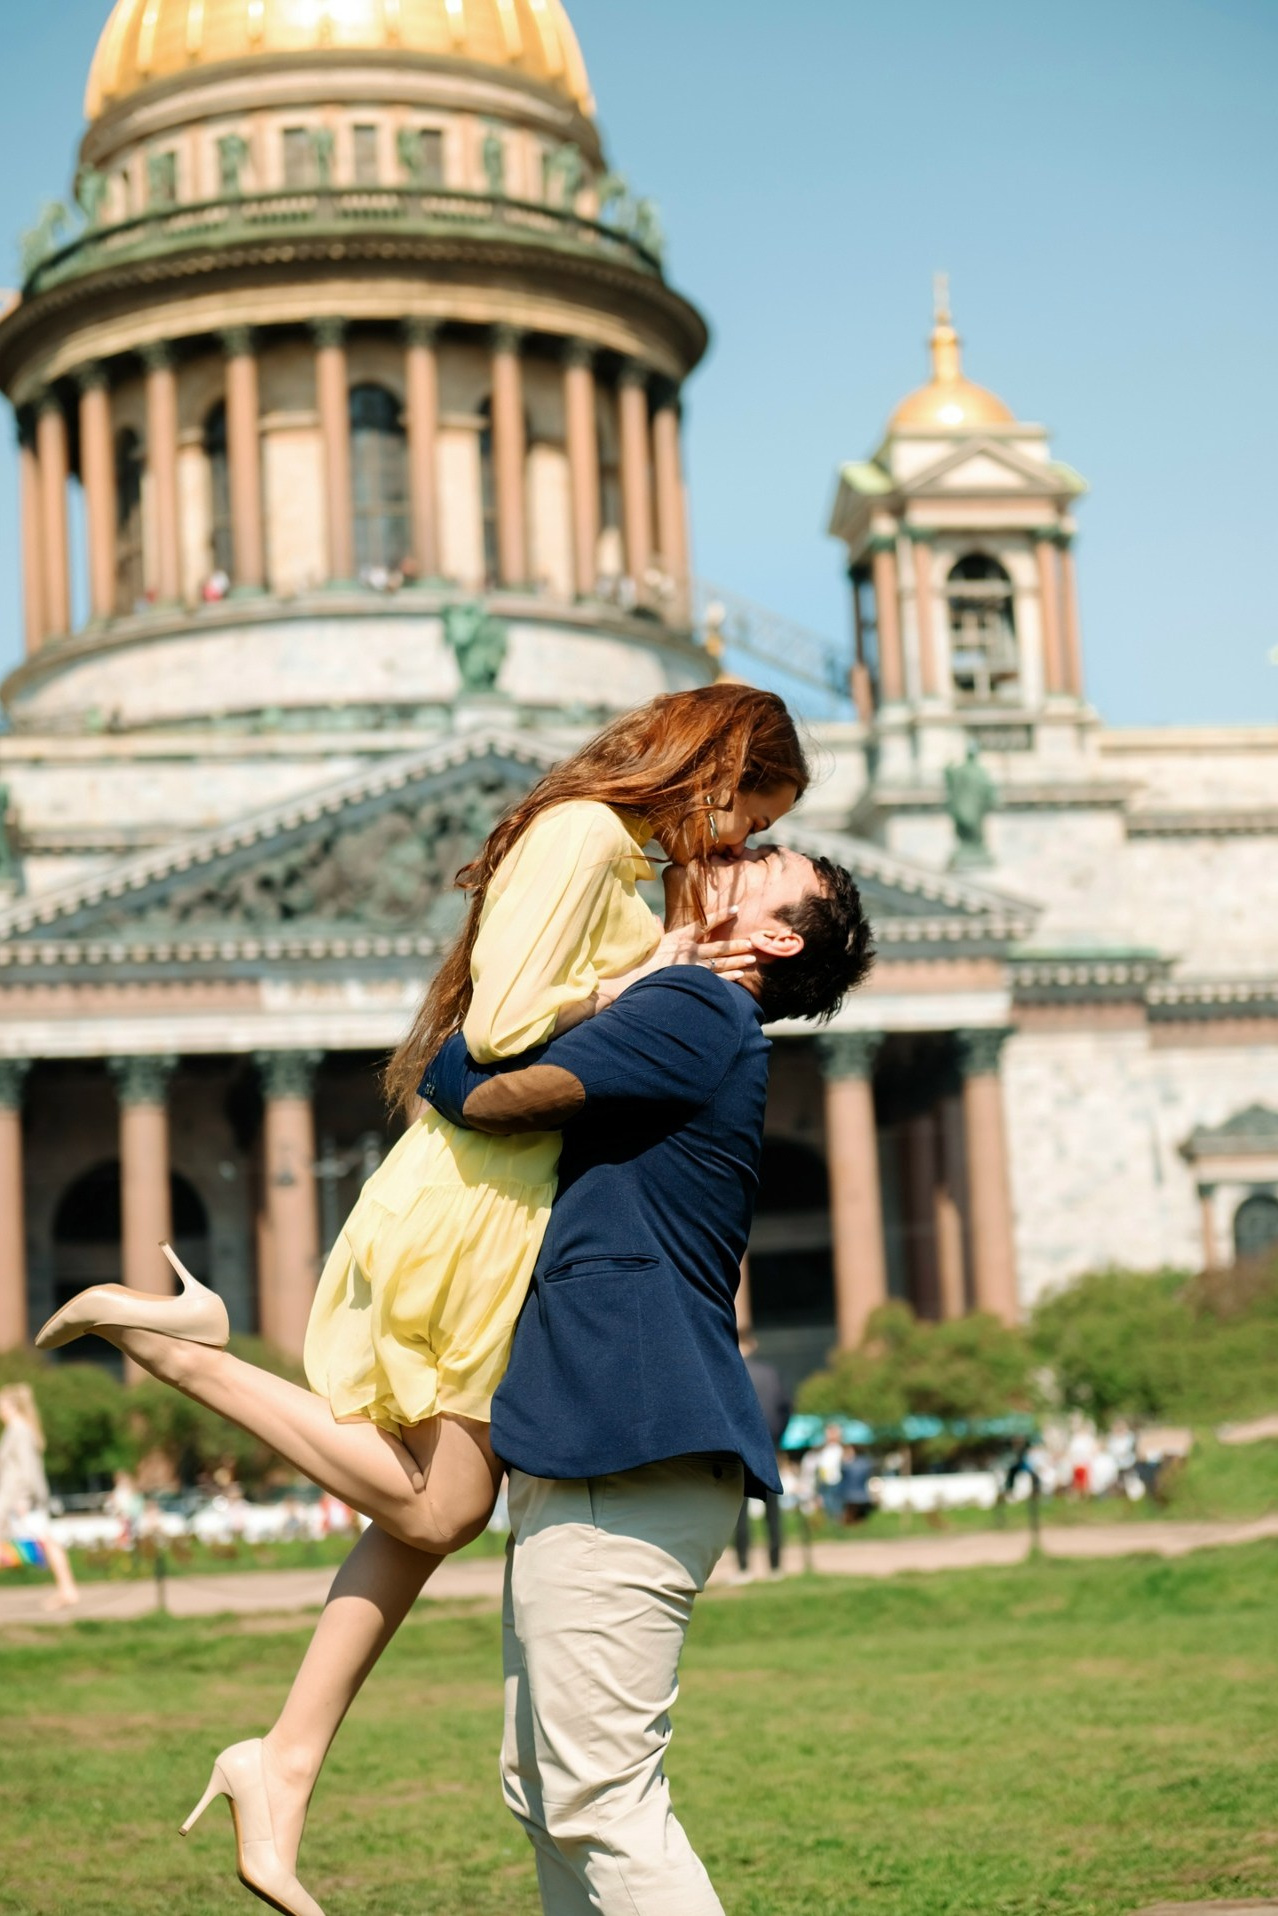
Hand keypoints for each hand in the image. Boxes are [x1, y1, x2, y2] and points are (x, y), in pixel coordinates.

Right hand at [596, 911, 754, 1006]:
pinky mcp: (693, 982)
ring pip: (721, 963)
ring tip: (751, 959)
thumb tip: (654, 919)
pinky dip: (729, 978)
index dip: (721, 915)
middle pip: (718, 946)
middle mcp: (689, 951)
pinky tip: (740, 975)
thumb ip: (656, 930)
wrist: (636, 982)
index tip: (736, 909)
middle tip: (752, 942)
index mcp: (680, 938)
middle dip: (736, 944)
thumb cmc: (641, 962)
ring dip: (737, 961)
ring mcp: (693, 968)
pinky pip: (715, 980)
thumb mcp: (650, 943)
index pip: (705, 923)